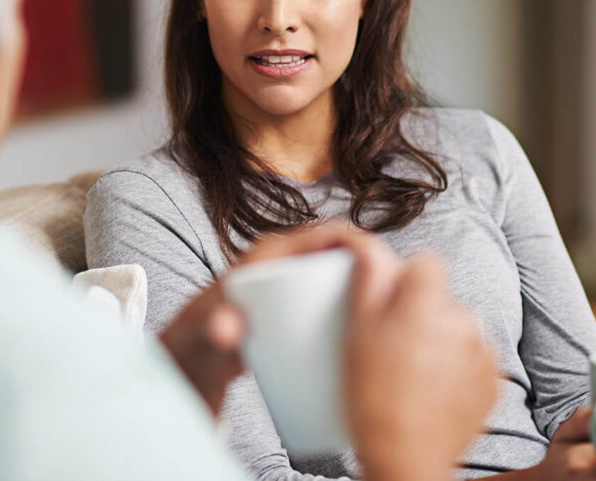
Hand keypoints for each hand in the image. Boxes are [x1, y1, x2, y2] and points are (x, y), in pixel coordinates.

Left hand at [161, 221, 392, 414]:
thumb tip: (228, 327)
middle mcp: (285, 259)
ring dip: (372, 285)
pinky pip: (335, 292)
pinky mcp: (296, 300)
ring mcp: (292, 280)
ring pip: (342, 273)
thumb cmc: (198, 343)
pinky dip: (358, 300)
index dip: (365, 244)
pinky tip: (380, 324)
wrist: (191, 360)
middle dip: (378, 268)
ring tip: (401, 314)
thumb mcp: (209, 337)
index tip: (392, 271)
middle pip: (342, 253)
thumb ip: (215, 331)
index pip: (328, 234)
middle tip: (404, 299)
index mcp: (271, 252)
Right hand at [346, 252, 499, 480]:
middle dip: (421, 312)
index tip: (389, 306)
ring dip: (440, 340)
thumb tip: (369, 244)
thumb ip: (368, 277)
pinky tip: (431, 390)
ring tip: (411, 374)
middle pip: (441, 297)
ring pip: (458, 327)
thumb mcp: (357, 331)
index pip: (427, 262)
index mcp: (428, 300)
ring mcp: (483, 352)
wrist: (406, 459)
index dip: (405, 280)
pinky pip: (473, 358)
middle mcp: (464, 319)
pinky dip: (456, 368)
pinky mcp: (494, 381)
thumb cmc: (373, 396)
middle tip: (392, 347)